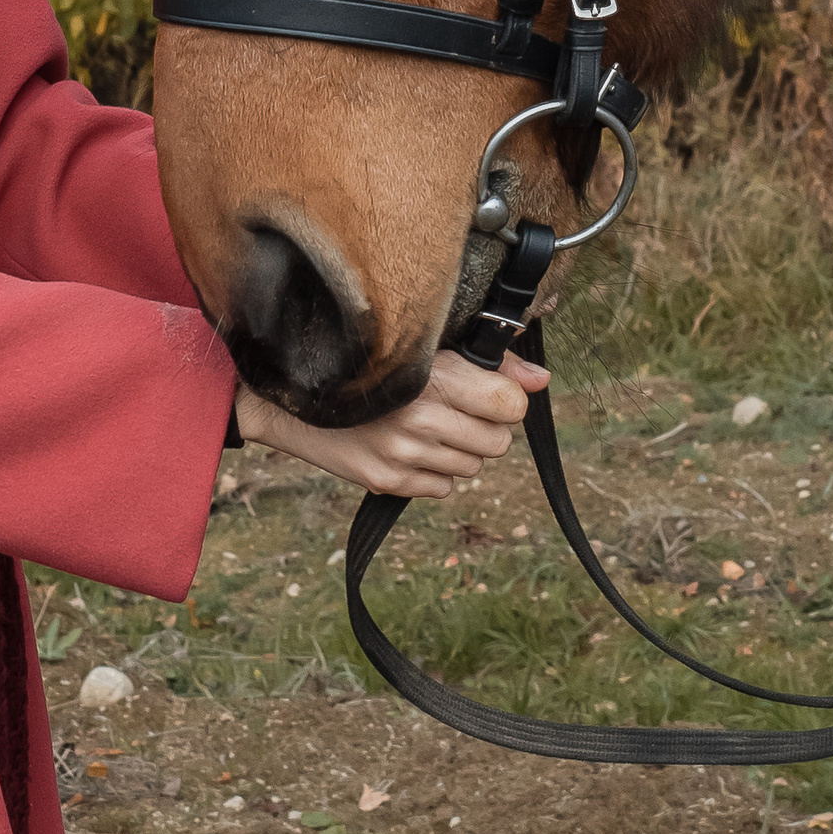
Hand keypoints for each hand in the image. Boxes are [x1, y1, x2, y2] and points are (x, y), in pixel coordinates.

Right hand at [233, 346, 547, 497]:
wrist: (291, 394)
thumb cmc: (366, 359)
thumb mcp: (425, 346)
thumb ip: (490, 363)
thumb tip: (542, 380)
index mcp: (431, 375)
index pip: (509, 405)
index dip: (505, 399)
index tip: (487, 390)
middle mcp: (418, 418)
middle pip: (497, 441)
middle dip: (485, 426)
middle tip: (454, 408)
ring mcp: (402, 455)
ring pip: (474, 465)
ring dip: (461, 448)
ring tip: (428, 424)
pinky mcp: (387, 481)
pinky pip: (445, 487)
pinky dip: (436, 470)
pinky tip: (411, 446)